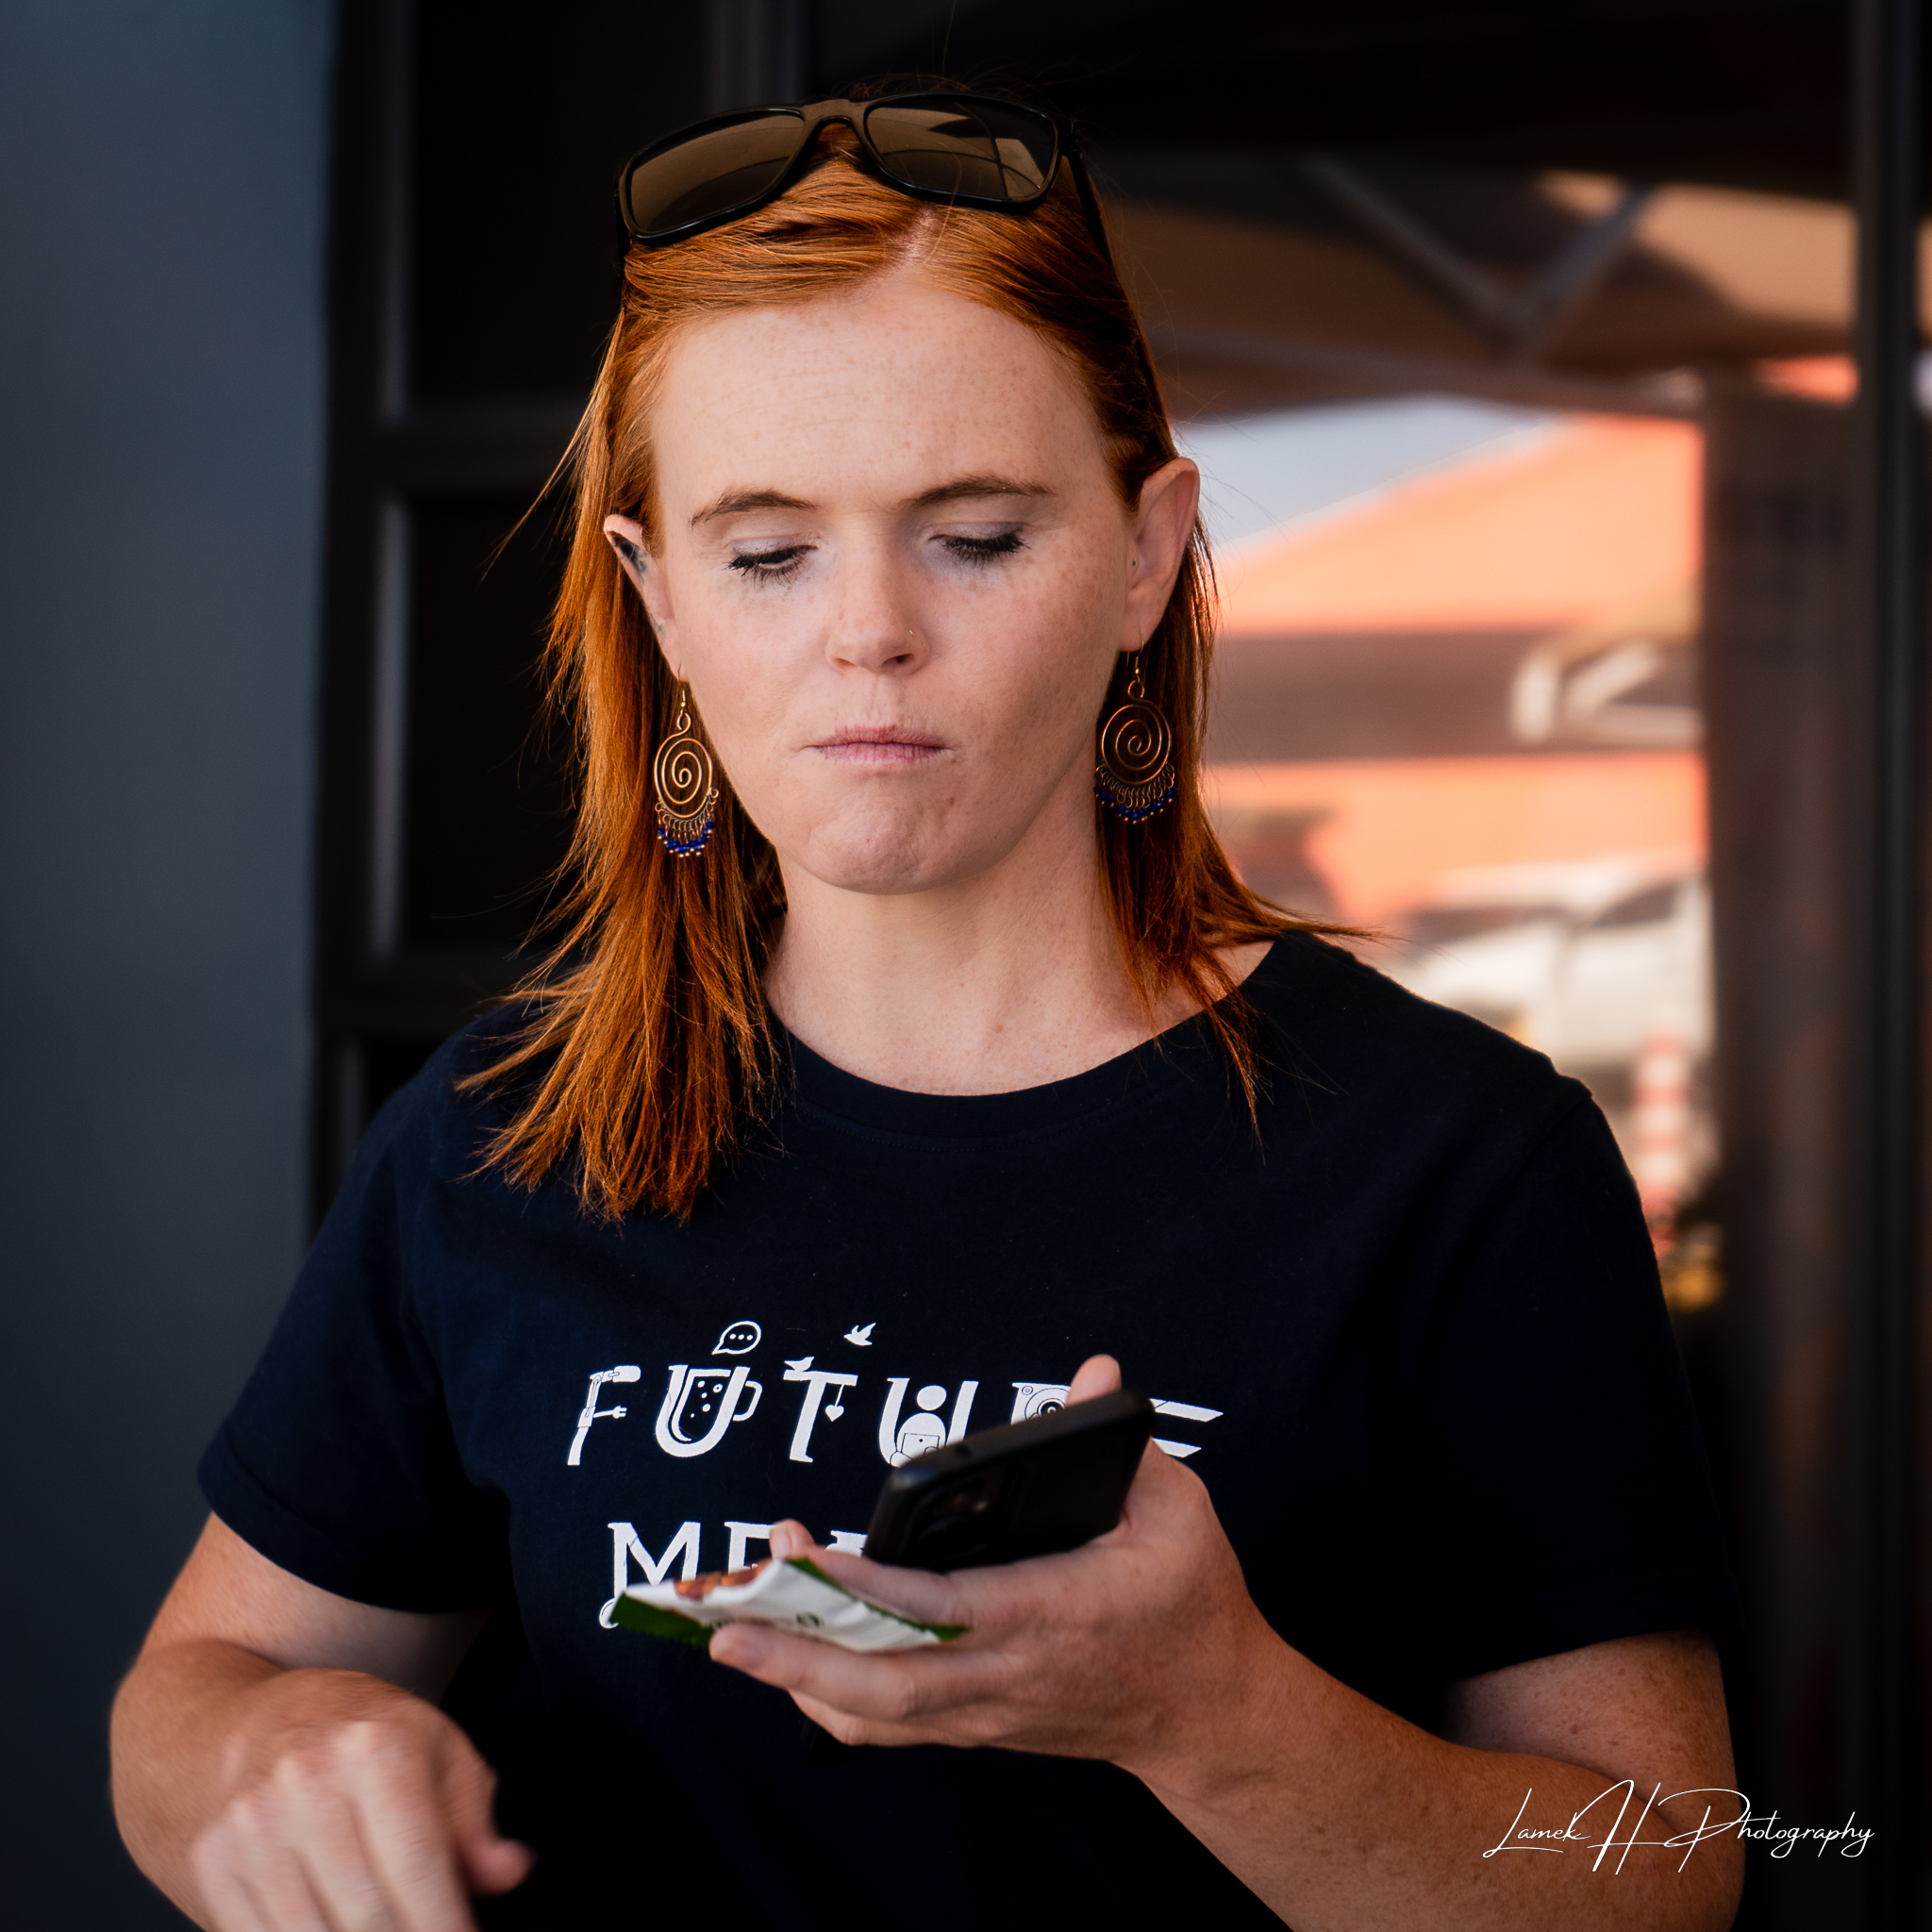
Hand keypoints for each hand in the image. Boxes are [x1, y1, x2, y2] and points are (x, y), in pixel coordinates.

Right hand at [188, 1666, 530, 1931]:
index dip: (449, 1927)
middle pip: (369, 1916)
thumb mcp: (431, 1745)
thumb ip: (473, 1816)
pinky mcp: (211, 1870)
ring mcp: (250, 1831)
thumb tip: (507, 1872)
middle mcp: (306, 1786)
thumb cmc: (350, 1736)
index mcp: (375, 1748)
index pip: (420, 1867)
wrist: (229, 1725)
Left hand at [711, 1354, 1285, 1786]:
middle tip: (724, 1613)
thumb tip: (1093, 1373)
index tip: (809, 1557)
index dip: (870, 1590)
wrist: (1209, 1713)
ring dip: (795, 1677)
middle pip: (887, 1683)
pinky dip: (826, 1704)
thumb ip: (1124, 1441)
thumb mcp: (1178, 1510)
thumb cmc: (1190, 1601)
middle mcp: (1010, 1674)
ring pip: (875, 1715)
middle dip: (796, 1652)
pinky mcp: (975, 1725)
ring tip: (729, 1630)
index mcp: (1057, 1613)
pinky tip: (783, 1666)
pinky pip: (885, 1728)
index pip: (946, 1610)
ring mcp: (987, 1711)